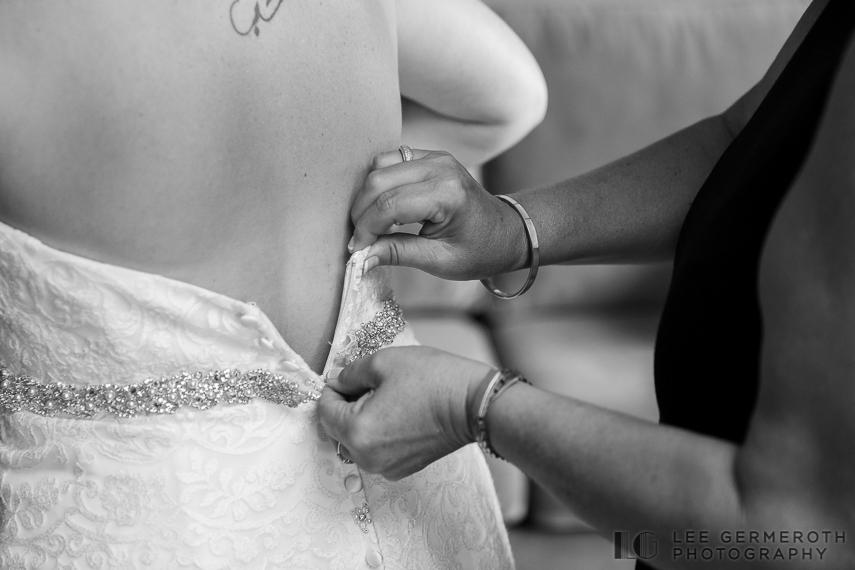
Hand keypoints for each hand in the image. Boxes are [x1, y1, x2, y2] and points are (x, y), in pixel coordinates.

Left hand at [317, 346, 493, 479]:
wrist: (475, 403)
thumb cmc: (433, 380)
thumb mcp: (383, 362)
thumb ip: (350, 373)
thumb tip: (338, 382)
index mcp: (357, 433)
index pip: (324, 411)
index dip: (333, 388)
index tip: (349, 375)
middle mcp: (367, 458)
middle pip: (337, 429)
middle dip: (347, 405)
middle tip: (371, 384)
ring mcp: (386, 468)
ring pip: (357, 440)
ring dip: (362, 419)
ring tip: (389, 398)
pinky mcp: (402, 469)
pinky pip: (376, 449)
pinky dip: (379, 432)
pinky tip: (400, 413)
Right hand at [349, 149, 527, 279]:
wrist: (506, 232)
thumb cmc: (479, 251)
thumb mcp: (440, 261)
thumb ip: (398, 254)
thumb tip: (360, 259)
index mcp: (447, 194)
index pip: (389, 205)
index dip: (366, 229)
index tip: (357, 250)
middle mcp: (440, 167)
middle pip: (378, 181)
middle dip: (361, 212)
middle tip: (360, 240)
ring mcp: (435, 157)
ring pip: (380, 166)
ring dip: (367, 196)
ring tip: (370, 225)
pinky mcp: (430, 156)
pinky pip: (391, 161)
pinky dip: (379, 184)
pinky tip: (382, 209)